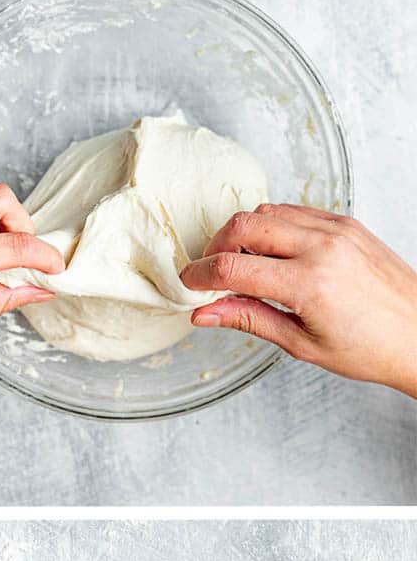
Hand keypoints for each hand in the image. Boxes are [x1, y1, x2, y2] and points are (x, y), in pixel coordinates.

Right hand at [181, 205, 416, 396]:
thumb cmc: (370, 347)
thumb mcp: (300, 344)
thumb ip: (249, 319)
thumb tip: (205, 313)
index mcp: (311, 284)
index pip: (233, 268)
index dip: (200, 275)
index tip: (189, 283)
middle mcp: (324, 248)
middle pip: (245, 225)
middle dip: (216, 247)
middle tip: (210, 272)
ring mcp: (338, 230)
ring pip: (267, 212)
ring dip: (242, 235)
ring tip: (240, 265)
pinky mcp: (346, 223)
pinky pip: (294, 212)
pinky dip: (271, 228)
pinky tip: (270, 254)